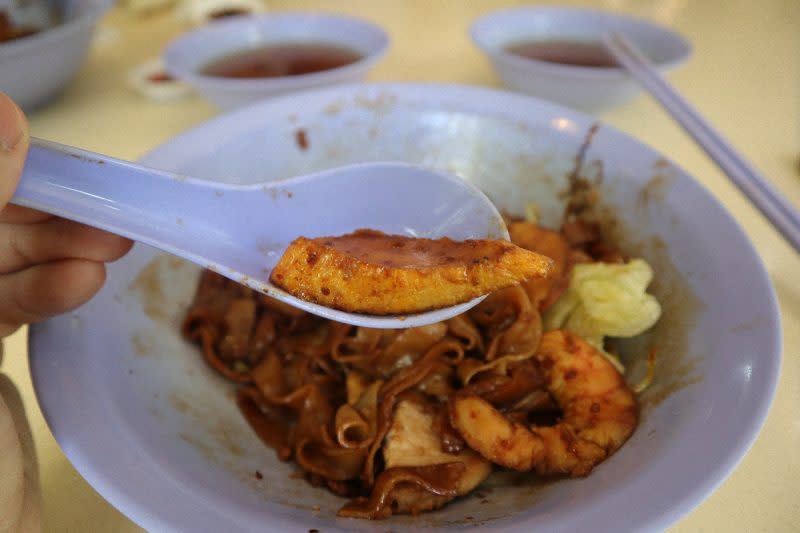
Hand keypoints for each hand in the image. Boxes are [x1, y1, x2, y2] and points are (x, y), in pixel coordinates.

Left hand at [0, 93, 132, 336]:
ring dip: (71, 246)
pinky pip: (19, 298)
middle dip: (64, 205)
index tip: (77, 159)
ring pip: (20, 252)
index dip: (30, 158)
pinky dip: (54, 290)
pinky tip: (86, 278)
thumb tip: (9, 111)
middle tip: (116, 206)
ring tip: (116, 244)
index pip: (0, 165)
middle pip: (13, 208)